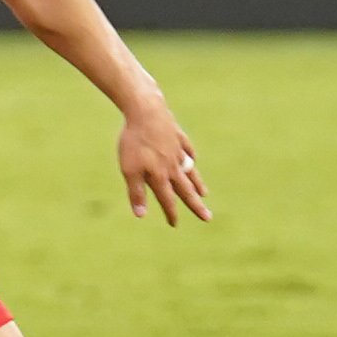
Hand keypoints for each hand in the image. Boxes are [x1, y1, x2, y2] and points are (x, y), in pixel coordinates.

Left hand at [118, 101, 209, 224]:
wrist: (146, 112)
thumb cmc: (134, 142)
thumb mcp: (129, 170)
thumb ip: (136, 192)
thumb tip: (140, 215)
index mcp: (160, 176)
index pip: (167, 200)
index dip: (171, 213)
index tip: (174, 225)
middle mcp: (173, 166)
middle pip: (186, 190)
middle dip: (196, 205)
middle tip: (207, 218)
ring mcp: (177, 151)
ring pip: (189, 171)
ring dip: (196, 184)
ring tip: (204, 194)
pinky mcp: (178, 137)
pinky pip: (187, 151)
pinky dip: (191, 158)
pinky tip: (192, 161)